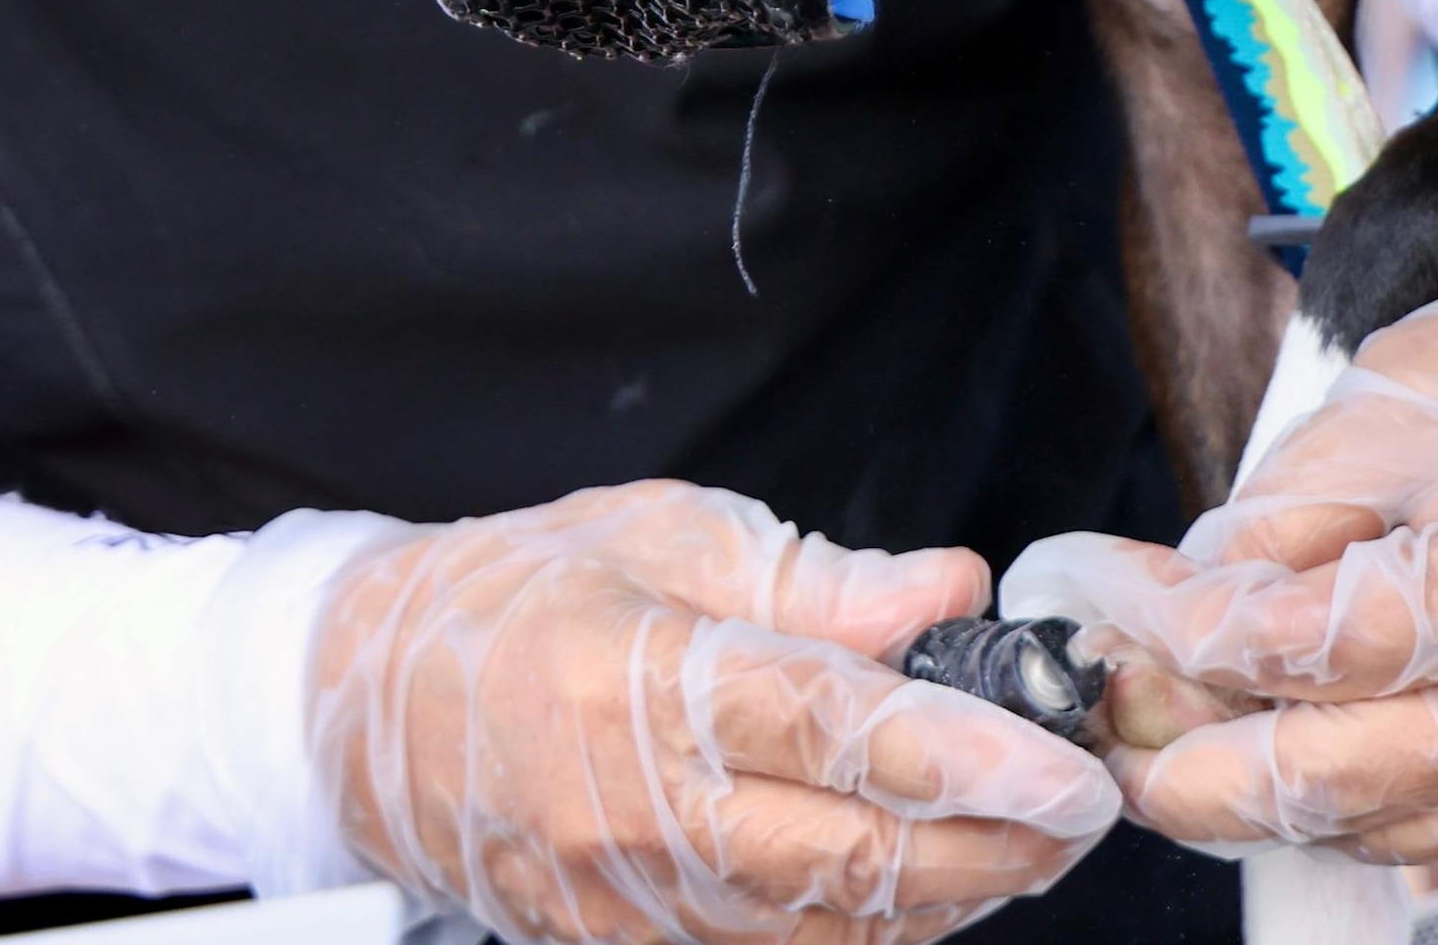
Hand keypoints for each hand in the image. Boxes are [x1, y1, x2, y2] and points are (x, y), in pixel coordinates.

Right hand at [310, 479, 1118, 944]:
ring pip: (827, 930)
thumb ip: (819, 578)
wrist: (357, 705)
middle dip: (994, 848)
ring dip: (946, 897)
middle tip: (1080, 812)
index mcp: (645, 680)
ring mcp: (624, 902)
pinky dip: (864, 928)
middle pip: (852, 860)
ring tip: (1021, 842)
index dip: (966, 757)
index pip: (836, 732)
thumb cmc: (511, 597)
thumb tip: (950, 594)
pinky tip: (917, 881)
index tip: (1066, 768)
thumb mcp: (664, 533)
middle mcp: (635, 810)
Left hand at [1002, 207, 1437, 865]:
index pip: (1288, 655)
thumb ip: (1261, 539)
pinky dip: (1347, 809)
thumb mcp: (1370, 431)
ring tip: (1173, 748)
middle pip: (1321, 782)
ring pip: (1370, 831)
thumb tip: (1163, 620)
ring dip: (1256, 801)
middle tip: (1107, 738)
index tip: (1103, 614)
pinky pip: (1437, 831)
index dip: (1171, 640)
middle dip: (1187, 770)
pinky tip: (1285, 759)